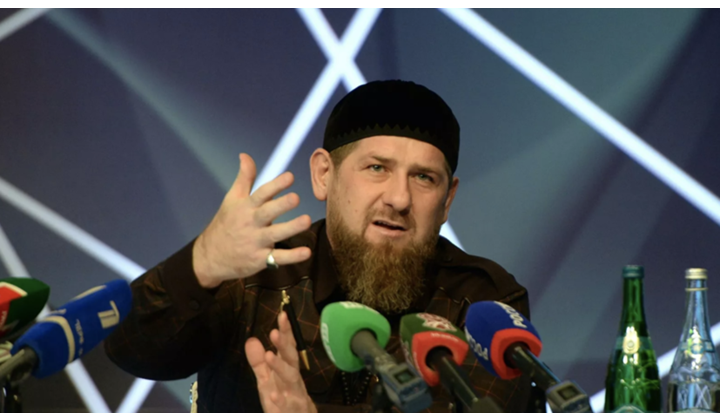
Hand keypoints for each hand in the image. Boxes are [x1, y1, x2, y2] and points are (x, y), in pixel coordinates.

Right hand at [192, 153, 311, 287]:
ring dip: (291, 228)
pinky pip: (278, 258)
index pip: (261, 193)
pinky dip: (292, 256)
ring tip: (306, 221)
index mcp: (246, 207)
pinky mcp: (260, 259)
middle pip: (267, 212)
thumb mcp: (231, 200)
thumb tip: (245, 155)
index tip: (290, 177)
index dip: (275, 185)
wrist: (209, 257)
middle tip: (296, 198)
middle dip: (281, 205)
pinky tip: (306, 252)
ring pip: (275, 234)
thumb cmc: (226, 224)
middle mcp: (251, 223)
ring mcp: (255, 242)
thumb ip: (244, 178)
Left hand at [245, 311, 316, 412]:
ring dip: (280, 367)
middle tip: (275, 331)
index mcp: (287, 369)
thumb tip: (251, 340)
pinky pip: (286, 406)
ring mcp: (294, 395)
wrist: (299, 418)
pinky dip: (280, 401)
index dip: (285, 331)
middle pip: (291, 359)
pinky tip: (273, 395)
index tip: (282, 315)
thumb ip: (259, 362)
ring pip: (290, 379)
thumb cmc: (284, 398)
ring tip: (270, 356)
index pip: (287, 347)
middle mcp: (293, 379)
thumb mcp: (267, 379)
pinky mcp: (291, 411)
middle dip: (284, 345)